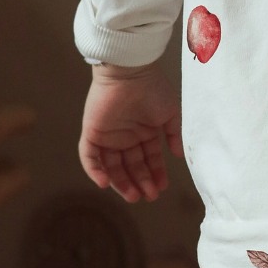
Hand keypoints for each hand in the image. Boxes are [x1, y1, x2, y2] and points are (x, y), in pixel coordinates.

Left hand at [78, 63, 182, 202]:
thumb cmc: (152, 88)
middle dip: (140, 183)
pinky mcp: (92, 131)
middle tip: (148, 197)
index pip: (148, 160)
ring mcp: (108, 135)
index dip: (155, 175)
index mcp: (144, 132)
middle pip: (131, 166)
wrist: (131, 70)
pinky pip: (89, 156)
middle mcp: (126, 136)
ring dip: (121, 183)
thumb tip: (178, 156)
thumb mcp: (170, 114)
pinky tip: (105, 184)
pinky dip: (94, 171)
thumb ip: (174, 136)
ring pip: (112, 166)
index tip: (162, 187)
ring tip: (134, 196)